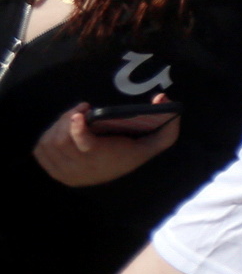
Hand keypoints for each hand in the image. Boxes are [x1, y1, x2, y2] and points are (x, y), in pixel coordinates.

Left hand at [33, 101, 181, 186]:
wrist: (115, 177)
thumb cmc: (132, 153)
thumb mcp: (156, 141)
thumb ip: (169, 124)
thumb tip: (162, 96)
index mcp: (104, 159)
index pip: (84, 146)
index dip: (77, 128)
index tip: (81, 112)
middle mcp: (82, 168)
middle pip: (62, 140)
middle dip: (67, 120)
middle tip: (81, 109)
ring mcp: (65, 172)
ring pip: (51, 144)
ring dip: (58, 126)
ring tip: (72, 118)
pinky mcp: (53, 172)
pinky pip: (41, 151)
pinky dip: (47, 136)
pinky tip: (61, 130)